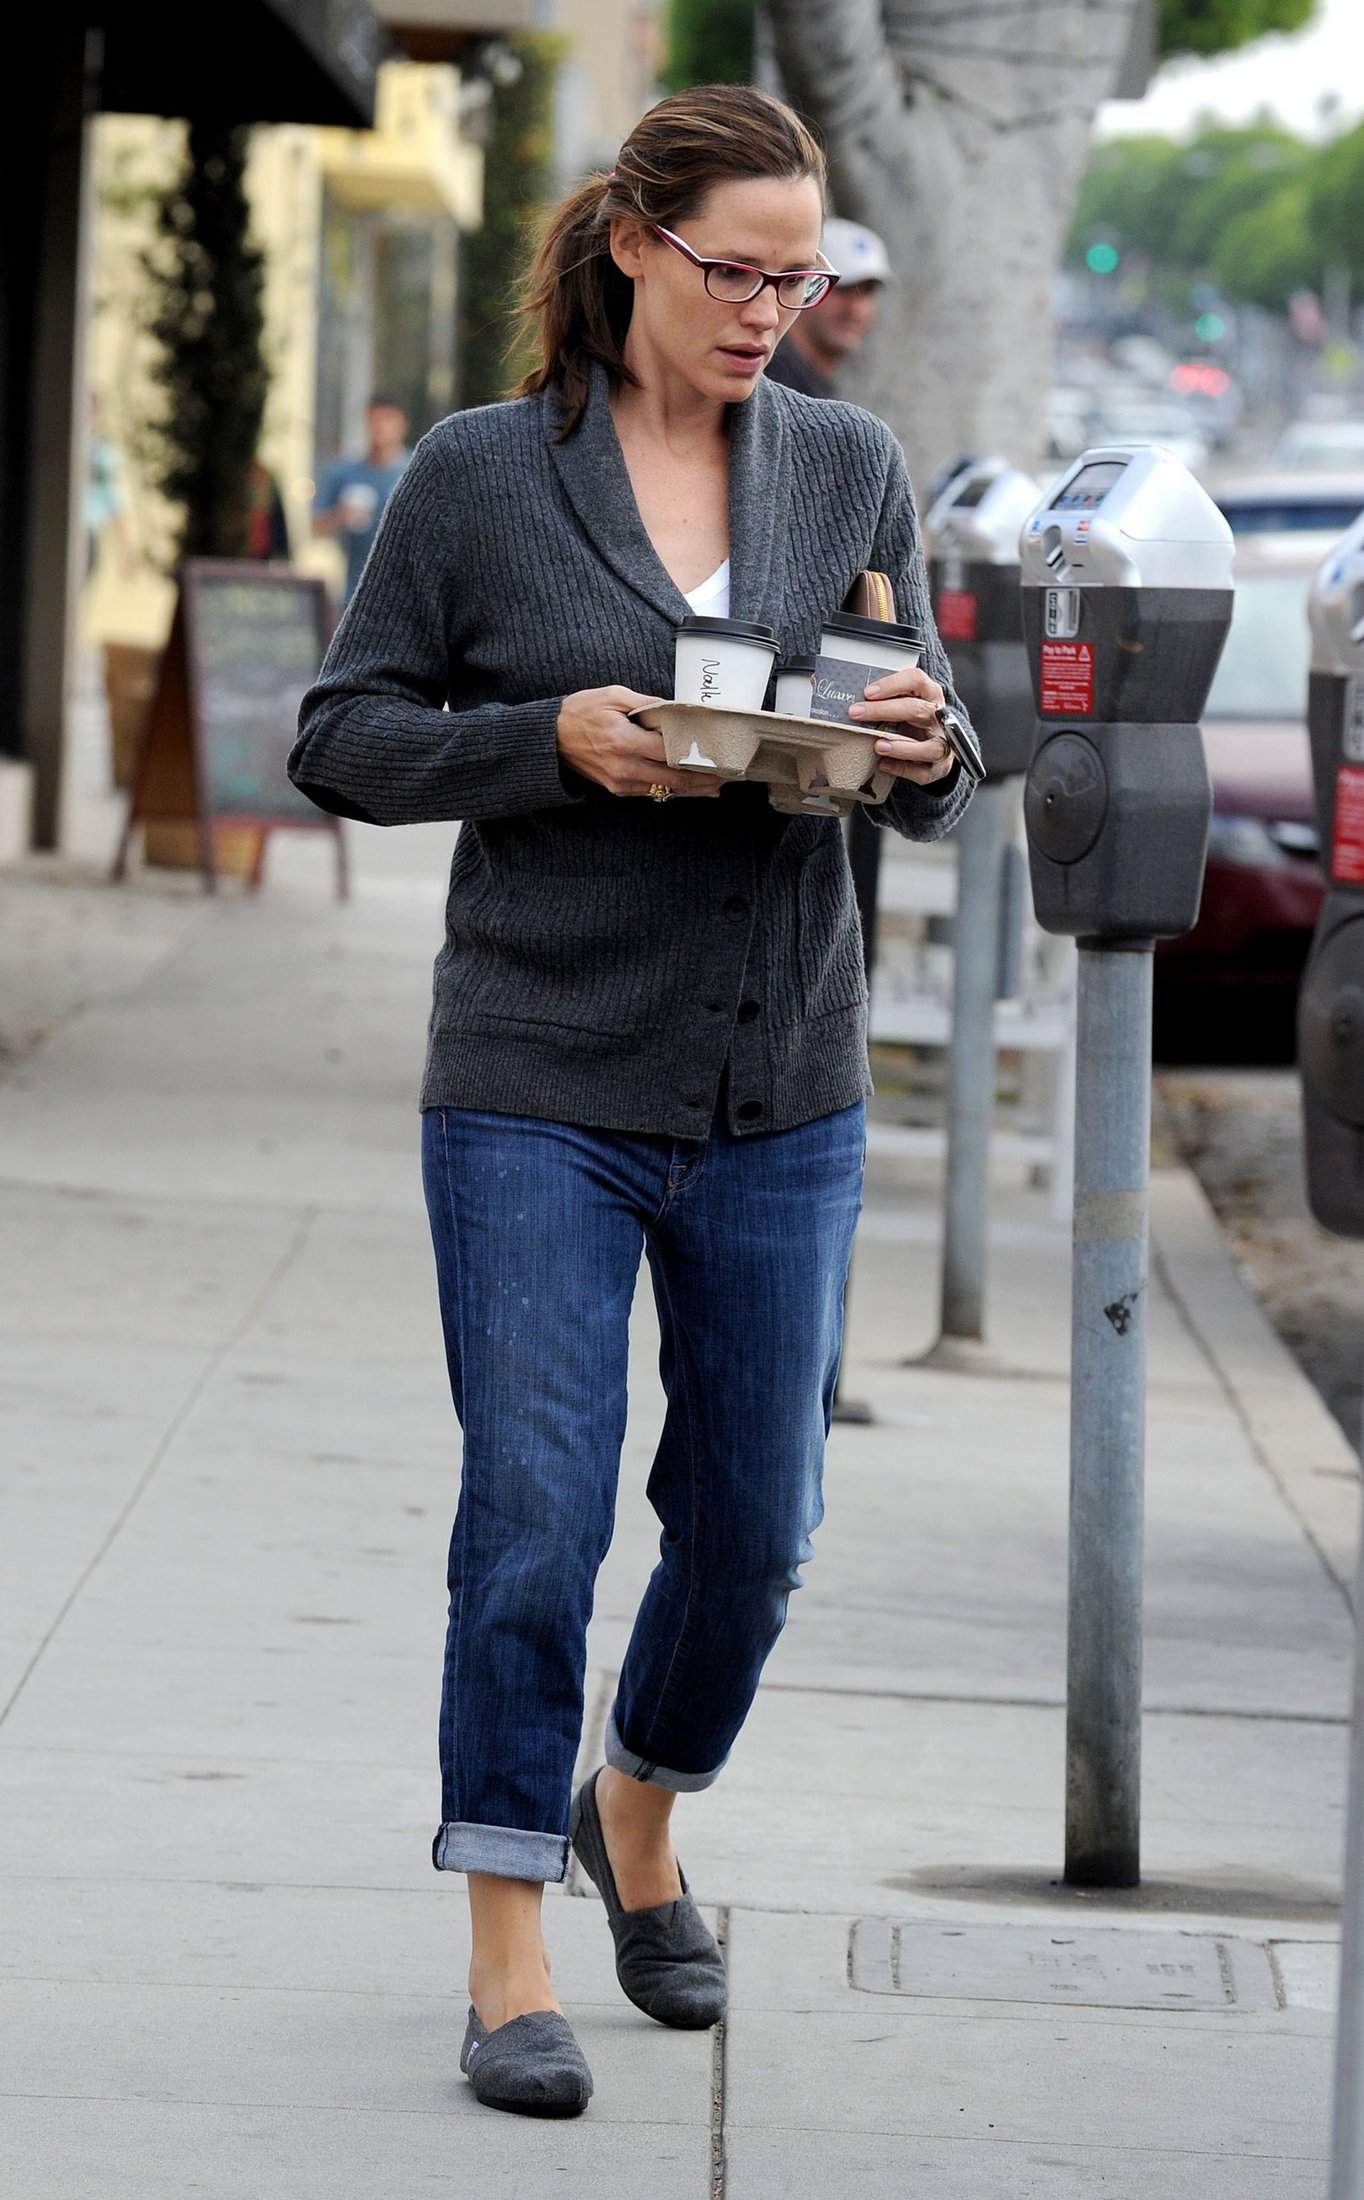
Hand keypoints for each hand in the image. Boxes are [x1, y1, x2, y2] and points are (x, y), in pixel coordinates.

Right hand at [556, 687, 721, 798]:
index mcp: (623, 741)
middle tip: (729, 774)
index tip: (719, 753)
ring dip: (693, 790)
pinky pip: (652, 793)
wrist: (548, 738)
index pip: (670, 751)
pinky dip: (674, 792)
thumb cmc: (579, 712)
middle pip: (673, 778)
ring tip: (718, 785)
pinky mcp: (617, 789)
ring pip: (665, 791)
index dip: (698, 755)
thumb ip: (647, 703)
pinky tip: (693, 790)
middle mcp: (623, 767)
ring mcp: (620, 782)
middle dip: (703, 778)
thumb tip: (677, 709)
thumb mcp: (613, 695)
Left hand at [848, 667, 956, 786]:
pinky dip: (902, 768)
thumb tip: (853, 700)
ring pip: (931, 746)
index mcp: (930, 694)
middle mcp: (939, 717)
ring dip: (902, 747)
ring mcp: (942, 743)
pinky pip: (922, 771)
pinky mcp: (939, 767)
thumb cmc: (912, 719)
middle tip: (856, 713)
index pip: (917, 680)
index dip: (892, 684)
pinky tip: (883, 764)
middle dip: (884, 710)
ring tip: (877, 746)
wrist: (933, 745)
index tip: (867, 692)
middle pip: (918, 710)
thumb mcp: (904, 701)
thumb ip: (886, 698)